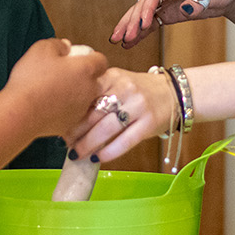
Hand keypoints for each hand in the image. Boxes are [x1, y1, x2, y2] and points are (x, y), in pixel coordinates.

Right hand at [4, 38, 107, 138]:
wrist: (20, 112)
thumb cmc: (32, 79)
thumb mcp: (42, 49)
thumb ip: (58, 44)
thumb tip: (66, 47)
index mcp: (86, 69)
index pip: (101, 60)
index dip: (90, 57)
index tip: (77, 58)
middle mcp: (89, 90)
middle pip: (94, 81)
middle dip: (82, 77)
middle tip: (63, 74)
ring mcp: (81, 109)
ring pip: (83, 98)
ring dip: (73, 93)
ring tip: (52, 90)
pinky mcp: (70, 124)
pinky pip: (71, 113)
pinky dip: (63, 109)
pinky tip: (47, 105)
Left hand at [64, 66, 178, 163]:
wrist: (175, 92)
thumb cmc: (141, 90)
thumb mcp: (119, 81)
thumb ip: (99, 92)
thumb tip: (69, 116)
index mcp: (113, 76)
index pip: (86, 94)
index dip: (70, 112)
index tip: (59, 124)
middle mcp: (125, 89)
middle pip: (94, 113)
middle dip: (76, 131)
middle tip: (65, 143)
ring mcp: (138, 106)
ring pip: (107, 129)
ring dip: (88, 144)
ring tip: (77, 153)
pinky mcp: (149, 123)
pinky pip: (125, 141)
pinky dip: (109, 152)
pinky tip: (98, 158)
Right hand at [111, 0, 234, 47]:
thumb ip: (200, 0)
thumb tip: (186, 9)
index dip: (146, 10)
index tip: (142, 26)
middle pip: (142, 5)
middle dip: (130, 21)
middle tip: (119, 37)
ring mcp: (165, 2)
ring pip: (143, 15)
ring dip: (131, 28)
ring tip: (118, 42)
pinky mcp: (169, 13)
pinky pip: (151, 23)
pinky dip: (142, 33)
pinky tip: (131, 43)